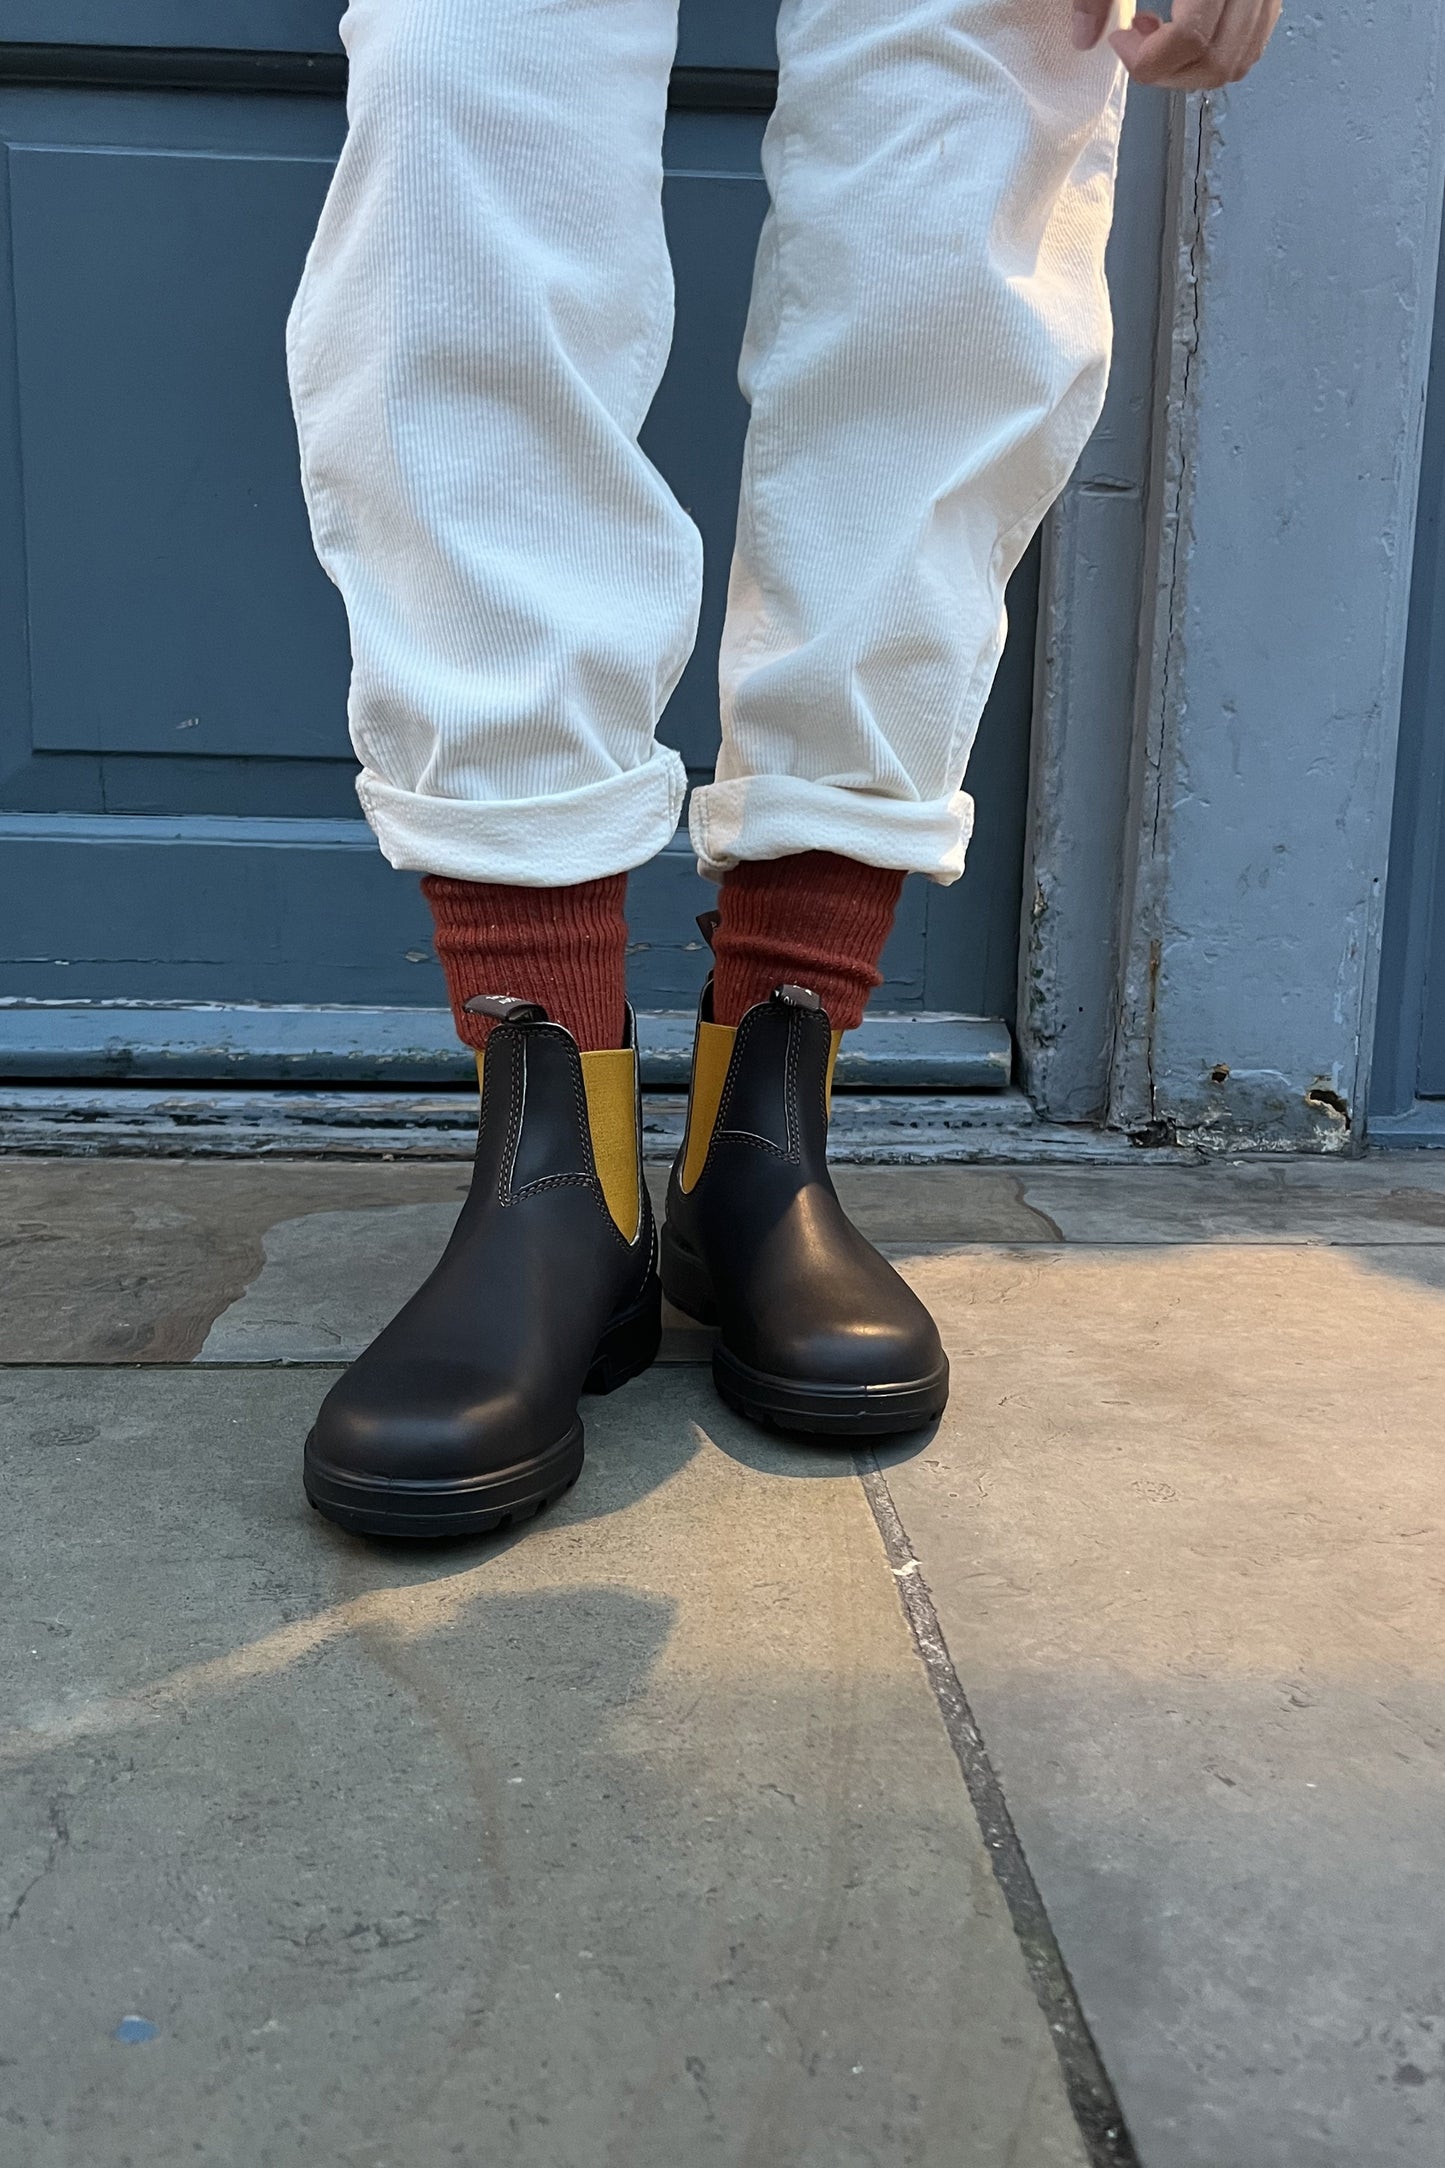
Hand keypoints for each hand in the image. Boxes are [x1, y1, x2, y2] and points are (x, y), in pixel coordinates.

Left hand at [1072, 0, 1281, 88]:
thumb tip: (1085, 38)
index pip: (1192, 40)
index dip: (1148, 57)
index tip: (1120, 41)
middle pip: (1218, 63)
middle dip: (1168, 73)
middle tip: (1137, 48)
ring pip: (1238, 61)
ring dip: (1191, 69)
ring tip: (1158, 36)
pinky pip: (1251, 42)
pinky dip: (1215, 52)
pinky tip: (1185, 26)